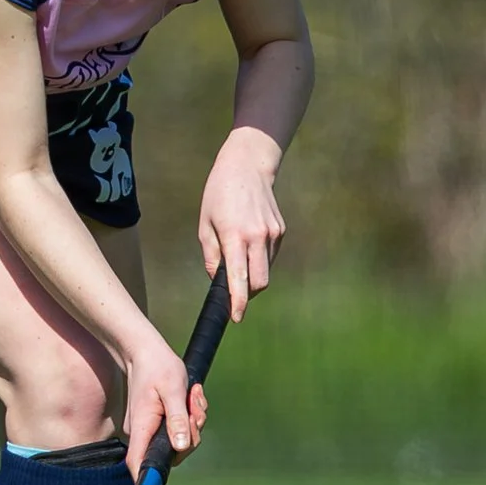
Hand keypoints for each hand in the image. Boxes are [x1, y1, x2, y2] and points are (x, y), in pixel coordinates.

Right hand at [119, 338, 206, 479]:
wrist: (145, 350)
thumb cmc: (158, 367)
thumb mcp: (173, 390)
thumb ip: (177, 419)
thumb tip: (181, 447)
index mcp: (142, 427)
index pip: (138, 463)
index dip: (146, 480)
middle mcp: (142, 432)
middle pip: (171, 454)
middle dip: (192, 433)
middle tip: (194, 406)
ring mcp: (148, 429)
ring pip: (179, 440)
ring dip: (193, 421)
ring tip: (193, 395)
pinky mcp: (155, 424)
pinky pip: (178, 430)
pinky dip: (189, 416)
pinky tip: (190, 396)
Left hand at [199, 130, 286, 322]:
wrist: (248, 167)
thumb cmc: (218, 195)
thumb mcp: (205, 225)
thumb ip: (211, 255)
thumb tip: (218, 280)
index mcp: (235, 236)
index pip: (239, 278)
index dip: (238, 302)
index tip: (236, 317)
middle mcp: (258, 237)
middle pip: (259, 282)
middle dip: (247, 293)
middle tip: (233, 291)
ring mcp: (273, 234)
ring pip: (266, 270)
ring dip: (252, 274)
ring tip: (236, 255)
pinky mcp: (281, 231)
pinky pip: (269, 256)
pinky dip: (258, 260)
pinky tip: (247, 243)